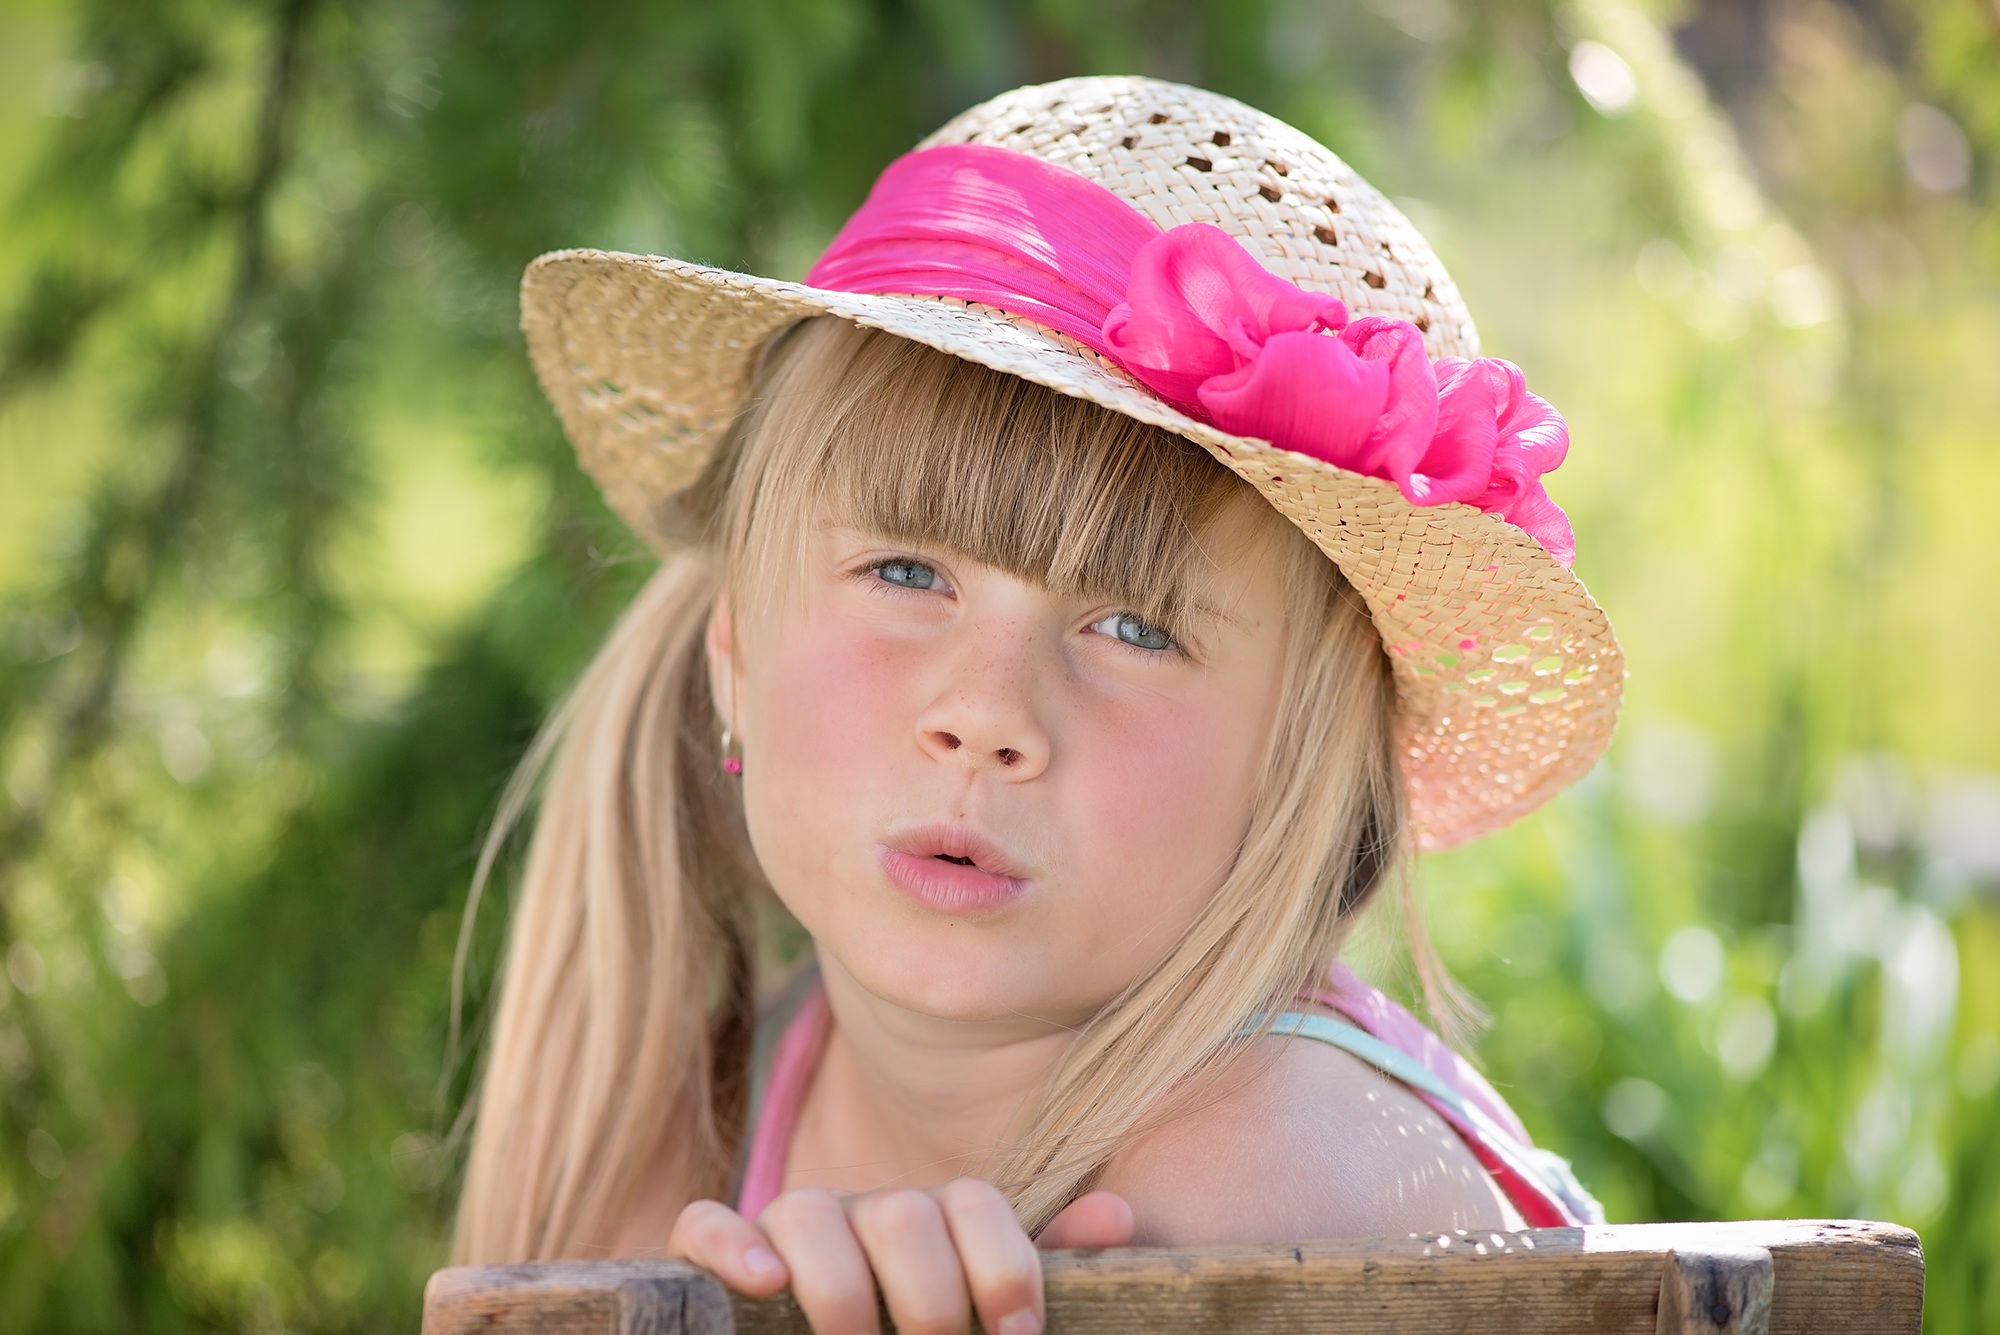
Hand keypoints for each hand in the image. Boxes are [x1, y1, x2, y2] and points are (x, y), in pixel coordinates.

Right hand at [667, 1181, 1133, 1334]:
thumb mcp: (987, 1311)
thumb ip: (1043, 1270)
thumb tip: (1117, 1218)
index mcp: (936, 1220)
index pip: (976, 1204)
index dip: (1004, 1269)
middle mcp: (866, 1211)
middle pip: (901, 1213)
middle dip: (929, 1297)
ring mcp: (791, 1229)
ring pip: (807, 1210)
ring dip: (839, 1286)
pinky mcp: (719, 1260)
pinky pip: (705, 1224)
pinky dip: (728, 1245)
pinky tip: (763, 1284)